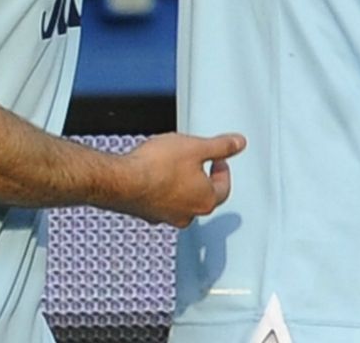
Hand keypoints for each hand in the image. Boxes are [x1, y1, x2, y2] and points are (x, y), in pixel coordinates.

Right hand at [114, 131, 245, 227]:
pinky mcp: (146, 214)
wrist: (122, 180)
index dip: (222, 169)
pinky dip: (160, 191)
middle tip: (197, 162)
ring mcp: (165, 216)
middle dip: (202, 178)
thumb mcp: (195, 147)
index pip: (224, 187)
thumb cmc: (156, 167)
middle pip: (203, 196)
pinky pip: (160, 202)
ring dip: (180, 186)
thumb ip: (220, 146)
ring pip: (181, 201)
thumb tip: (238, 143)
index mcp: (206, 200)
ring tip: (172, 166)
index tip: (218, 158)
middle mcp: (188, 214)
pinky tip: (152, 176)